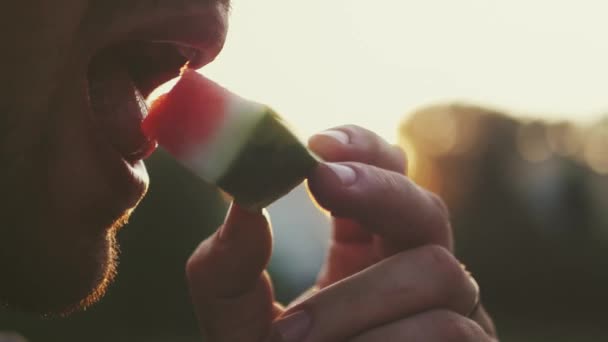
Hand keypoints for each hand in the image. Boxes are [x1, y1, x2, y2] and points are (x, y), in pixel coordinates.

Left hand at [186, 125, 496, 340]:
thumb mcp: (237, 327)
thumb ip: (227, 272)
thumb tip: (241, 204)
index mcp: (363, 251)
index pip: (384, 176)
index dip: (363, 148)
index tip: (317, 143)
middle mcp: (413, 273)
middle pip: (425, 205)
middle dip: (378, 188)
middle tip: (323, 179)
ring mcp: (450, 314)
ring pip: (439, 270)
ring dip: (358, 299)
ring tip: (293, 340)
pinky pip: (452, 330)